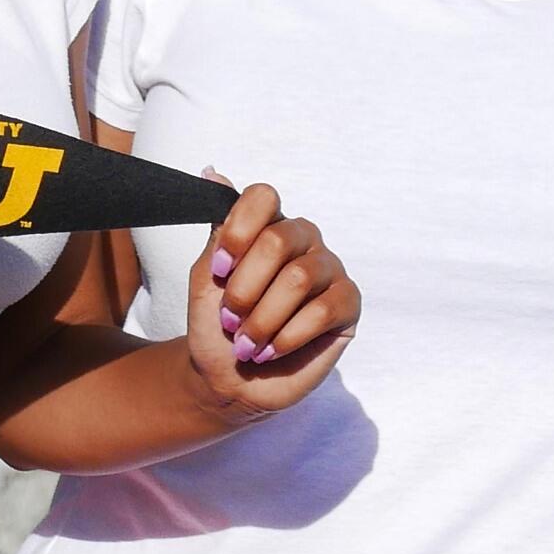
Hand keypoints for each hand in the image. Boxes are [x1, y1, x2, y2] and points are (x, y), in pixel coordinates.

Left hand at [183, 175, 357, 423]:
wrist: (227, 381)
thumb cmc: (217, 327)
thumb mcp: (206, 277)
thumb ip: (218, 230)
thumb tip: (212, 172)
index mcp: (268, 226)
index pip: (263, 197)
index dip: (239, 232)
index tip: (218, 270)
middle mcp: (302, 240)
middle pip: (279, 240)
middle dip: (245, 288)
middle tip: (230, 319)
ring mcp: (329, 270)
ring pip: (300, 278)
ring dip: (263, 319)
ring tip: (246, 344)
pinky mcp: (347, 305)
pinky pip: (323, 310)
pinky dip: (288, 336)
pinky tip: (271, 351)